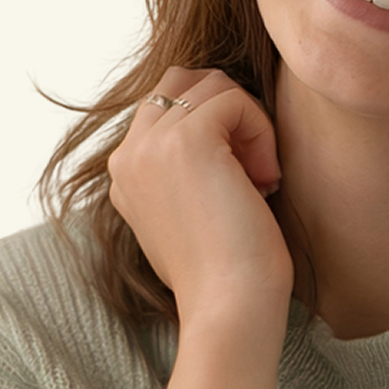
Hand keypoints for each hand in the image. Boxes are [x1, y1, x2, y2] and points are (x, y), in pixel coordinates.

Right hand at [107, 69, 292, 322]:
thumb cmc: (224, 273)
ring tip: (260, 177)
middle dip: (228, 110)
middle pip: (183, 81)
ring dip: (249, 123)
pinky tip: (265, 181)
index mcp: (123, 173)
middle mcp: (127, 154)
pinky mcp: (184, 141)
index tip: (238, 186)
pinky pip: (234, 99)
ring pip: (211, 85)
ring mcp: (150, 145)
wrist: (228, 308)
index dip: (217, 130)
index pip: (168, 105)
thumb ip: (183, 172)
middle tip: (251, 169)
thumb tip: (223, 130)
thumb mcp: (189, 214)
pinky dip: (262, 132)